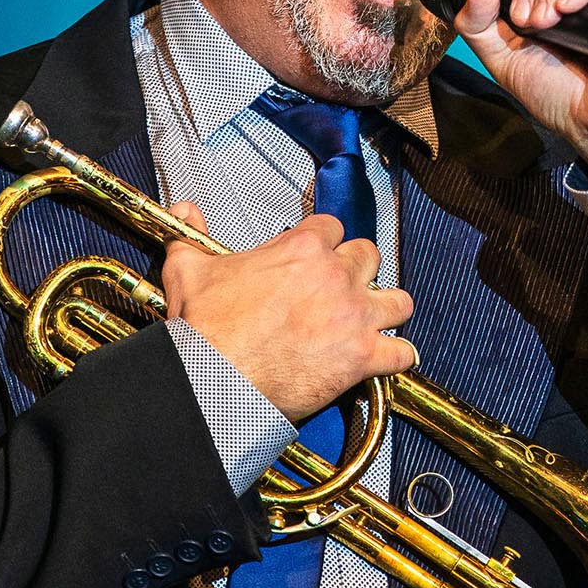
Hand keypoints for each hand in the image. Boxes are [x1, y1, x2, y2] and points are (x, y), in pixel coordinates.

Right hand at [161, 204, 416, 421]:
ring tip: (377, 320)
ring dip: (389, 310)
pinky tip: (390, 360)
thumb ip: (192, 235)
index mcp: (302, 248)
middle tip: (342, 290)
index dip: (325, 243)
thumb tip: (186, 209)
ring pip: (398, 301)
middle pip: (369, 257)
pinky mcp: (363, 356)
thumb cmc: (205, 328)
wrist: (214, 378)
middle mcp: (336, 275)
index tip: (318, 258)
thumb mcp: (190, 269)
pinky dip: (399, 357)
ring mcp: (354, 315)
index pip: (333, 228)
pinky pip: (402, 353)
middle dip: (358, 272)